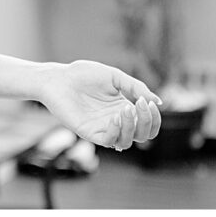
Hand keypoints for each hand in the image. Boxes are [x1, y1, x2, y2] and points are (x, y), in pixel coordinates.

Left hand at [37, 60, 162, 149]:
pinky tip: (115, 117)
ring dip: (132, 127)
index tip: (148, 102)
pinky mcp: (89, 132)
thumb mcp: (114, 76)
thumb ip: (136, 87)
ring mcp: (103, 128)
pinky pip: (108, 141)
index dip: (154, 117)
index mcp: (124, 108)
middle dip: (147, 122)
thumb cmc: (83, 75)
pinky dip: (116, 132)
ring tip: (125, 109)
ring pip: (127, 141)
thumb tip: (158, 102)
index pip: (148, 123)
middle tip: (139, 103)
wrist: (57, 78)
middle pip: (143, 135)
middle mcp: (116, 121)